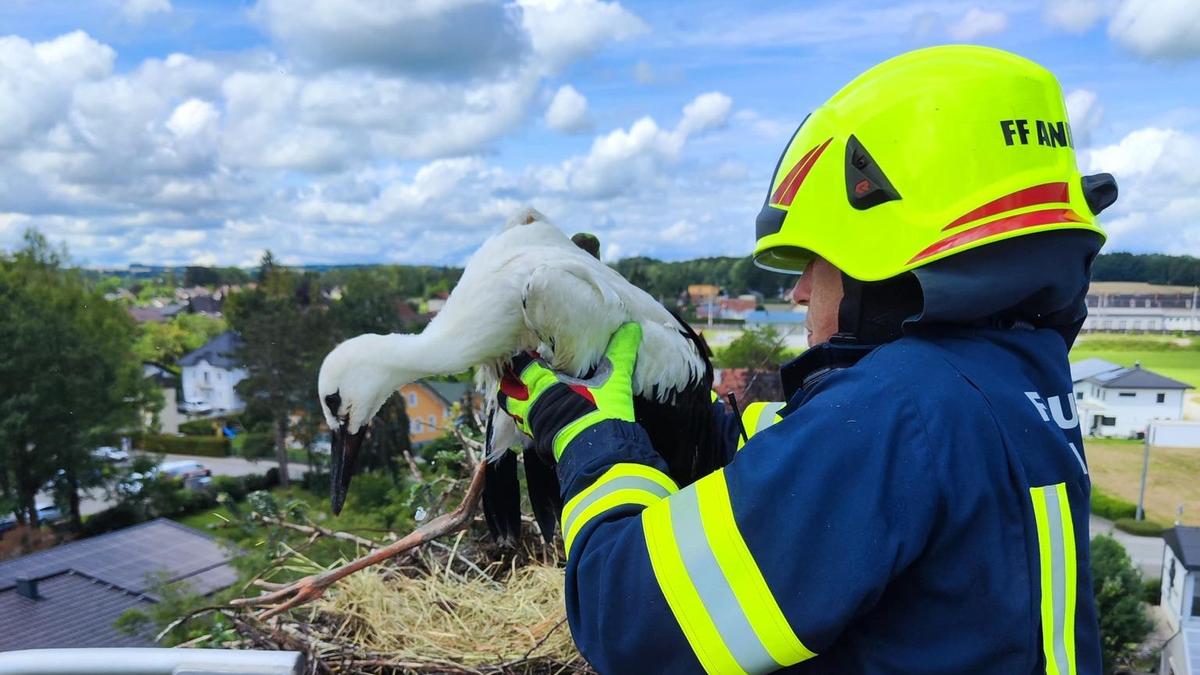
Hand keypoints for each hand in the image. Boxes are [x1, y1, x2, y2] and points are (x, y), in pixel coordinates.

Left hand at [498, 322, 640, 460]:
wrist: (599, 454)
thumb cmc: (602, 414)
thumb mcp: (615, 380)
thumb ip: (620, 353)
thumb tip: (632, 327)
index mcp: (545, 384)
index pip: (522, 365)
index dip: (522, 358)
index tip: (528, 353)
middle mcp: (533, 404)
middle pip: (507, 391)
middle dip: (510, 383)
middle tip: (518, 375)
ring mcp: (533, 426)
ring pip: (513, 412)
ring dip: (517, 403)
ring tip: (527, 396)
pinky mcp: (539, 443)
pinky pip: (525, 429)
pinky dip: (527, 421)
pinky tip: (541, 418)